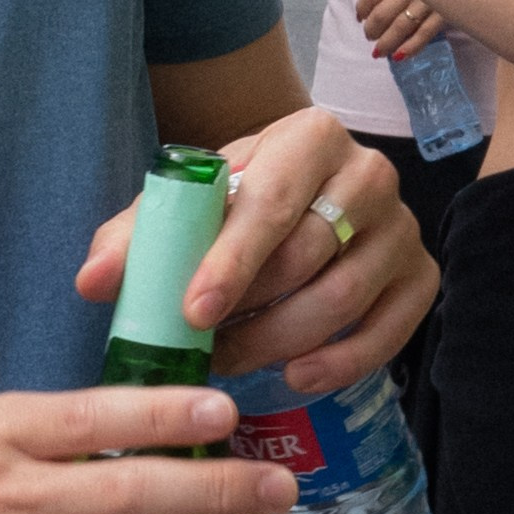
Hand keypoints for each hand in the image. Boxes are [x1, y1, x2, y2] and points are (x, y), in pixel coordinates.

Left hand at [78, 108, 435, 397]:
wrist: (307, 196)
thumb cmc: (240, 203)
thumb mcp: (189, 206)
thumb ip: (137, 238)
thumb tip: (92, 282)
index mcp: (309, 136)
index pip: (271, 204)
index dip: (232, 263)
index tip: (193, 313)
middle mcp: (369, 173)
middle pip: (308, 255)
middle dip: (251, 313)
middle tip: (205, 350)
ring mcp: (402, 226)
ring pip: (345, 297)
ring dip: (283, 342)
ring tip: (236, 364)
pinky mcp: (421, 275)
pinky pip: (392, 330)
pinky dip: (343, 362)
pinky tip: (297, 377)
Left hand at [358, 0, 445, 63]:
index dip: (362, 8)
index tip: (360, 17)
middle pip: (382, 14)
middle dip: (372, 29)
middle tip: (370, 36)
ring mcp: (428, 1)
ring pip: (401, 27)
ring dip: (387, 43)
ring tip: (380, 52)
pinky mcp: (445, 13)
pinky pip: (424, 34)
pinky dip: (411, 47)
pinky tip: (401, 56)